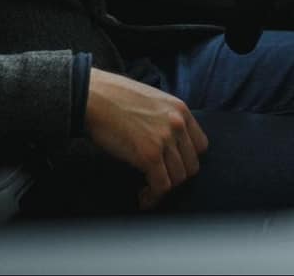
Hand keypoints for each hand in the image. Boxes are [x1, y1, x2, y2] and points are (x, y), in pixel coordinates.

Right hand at [84, 68, 208, 209]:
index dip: (187, 160)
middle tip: (159, 180)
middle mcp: (178, 124)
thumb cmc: (114, 96)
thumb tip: (168, 142)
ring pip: (178, 178)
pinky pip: (161, 186)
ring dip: (164, 188)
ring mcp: (165, 140)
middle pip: (192, 165)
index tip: (173, 167)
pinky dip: (153, 197)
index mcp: (181, 110)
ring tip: (149, 190)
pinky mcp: (149, 155)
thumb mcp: (152, 100)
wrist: (93, 96)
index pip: (200, 146)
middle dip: (176, 176)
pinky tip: (143, 197)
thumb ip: (166, 118)